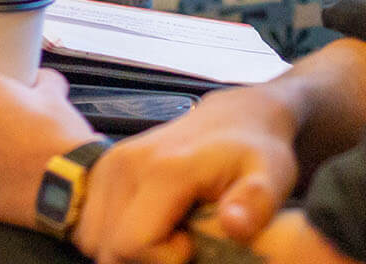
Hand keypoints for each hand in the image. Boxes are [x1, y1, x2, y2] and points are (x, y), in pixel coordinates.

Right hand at [74, 83, 299, 262]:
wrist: (236, 116)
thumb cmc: (256, 150)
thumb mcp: (273, 176)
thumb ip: (256, 204)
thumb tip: (234, 225)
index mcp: (164, 168)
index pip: (133, 244)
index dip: (164, 261)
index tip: (193, 245)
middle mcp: (127, 163)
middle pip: (110, 247)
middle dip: (145, 259)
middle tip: (181, 242)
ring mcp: (110, 164)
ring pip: (96, 239)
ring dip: (128, 249)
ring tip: (167, 232)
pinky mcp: (103, 168)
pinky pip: (92, 224)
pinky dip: (116, 235)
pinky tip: (150, 224)